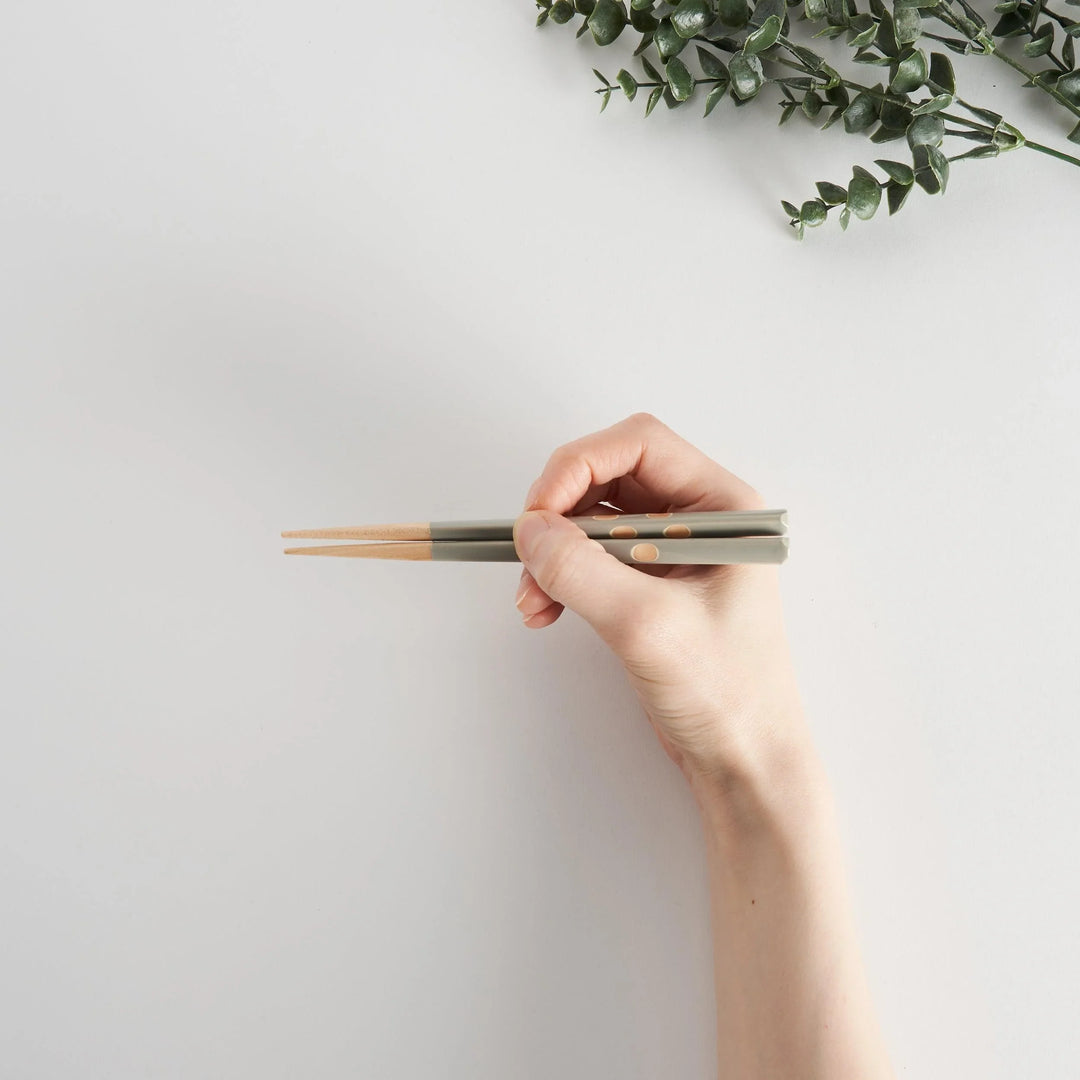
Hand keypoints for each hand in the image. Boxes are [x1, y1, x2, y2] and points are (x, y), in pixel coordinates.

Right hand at [513, 413, 806, 796]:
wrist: (742, 760)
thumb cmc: (726, 693)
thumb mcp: (646, 625)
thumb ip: (582, 571)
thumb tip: (529, 529)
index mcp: (722, 507)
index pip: (639, 445)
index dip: (579, 465)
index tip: (539, 511)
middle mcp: (698, 519)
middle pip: (608, 477)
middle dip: (559, 513)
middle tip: (529, 553)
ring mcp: (671, 552)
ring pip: (592, 519)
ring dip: (552, 550)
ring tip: (531, 598)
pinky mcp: (648, 585)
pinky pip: (590, 557)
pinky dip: (559, 576)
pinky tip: (543, 608)